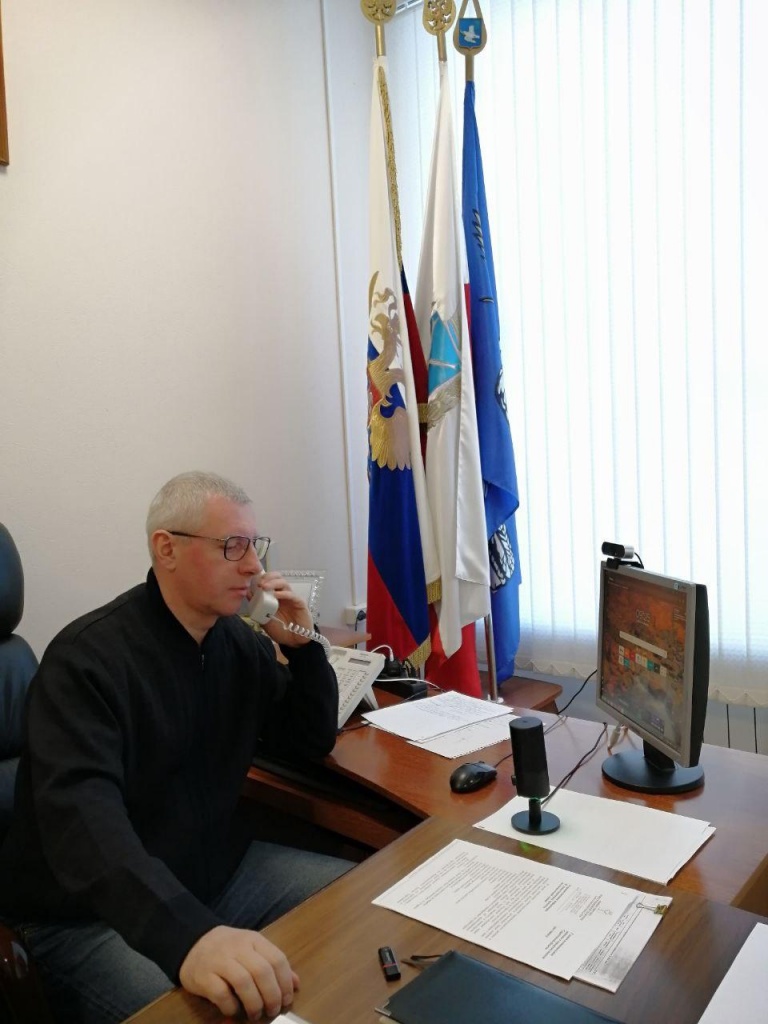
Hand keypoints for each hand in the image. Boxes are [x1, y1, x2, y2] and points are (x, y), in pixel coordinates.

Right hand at [179, 925, 299, 1019]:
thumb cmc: (228, 949)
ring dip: (254, 1003)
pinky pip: (221, 993)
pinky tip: (234, 1010)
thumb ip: (273, 964)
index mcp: (253, 940)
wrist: (193, 943)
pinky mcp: (203, 976)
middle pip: (262, 971)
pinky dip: (231, 1006)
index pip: (277, 959)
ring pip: (244, 982)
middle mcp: (238, 947)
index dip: (285, 983)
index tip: (287, 1000)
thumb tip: (296, 983)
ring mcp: (219, 960)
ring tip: (256, 1015)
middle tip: (273, 1011)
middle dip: (272, 996)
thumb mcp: (253, 949)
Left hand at [255, 572, 313, 646]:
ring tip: (264, 586)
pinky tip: (275, 595)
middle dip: (267, 577)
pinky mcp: (299, 603)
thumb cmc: (280, 630)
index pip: (268, 581)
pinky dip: (282, 593)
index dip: (261, 578)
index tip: (252, 582)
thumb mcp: (264, 619)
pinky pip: (291, 595)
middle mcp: (283, 594)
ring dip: (273, 583)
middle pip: (277, 577)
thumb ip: (257, 607)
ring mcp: (291, 597)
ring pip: (283, 583)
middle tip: (259, 582)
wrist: (293, 641)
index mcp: (274, 596)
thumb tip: (248, 593)